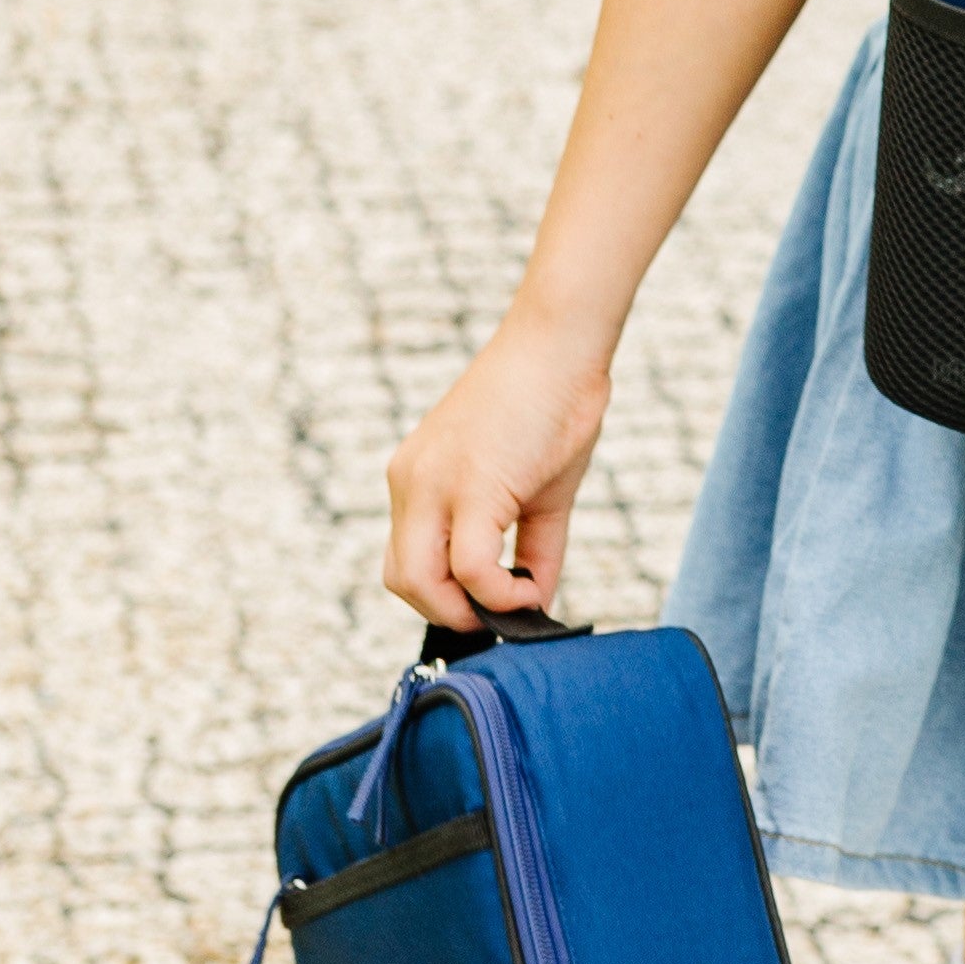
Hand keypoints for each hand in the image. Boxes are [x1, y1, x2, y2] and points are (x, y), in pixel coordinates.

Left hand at [384, 317, 610, 630]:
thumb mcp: (537, 489)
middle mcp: (411, 481)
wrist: (563, 344)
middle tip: (498, 618)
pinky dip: (499, 593)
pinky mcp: (470, 486)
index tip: (493, 605)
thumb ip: (531, 549)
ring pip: (420, 581)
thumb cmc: (555, 404)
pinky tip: (531, 590)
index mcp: (417, 477)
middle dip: (448, 612)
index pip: (407, 558)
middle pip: (401, 579)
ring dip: (466, 610)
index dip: (445, 595)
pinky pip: (469, 566)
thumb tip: (537, 603)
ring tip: (517, 603)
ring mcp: (433, 483)